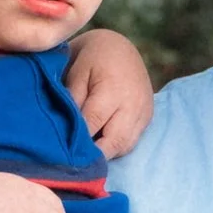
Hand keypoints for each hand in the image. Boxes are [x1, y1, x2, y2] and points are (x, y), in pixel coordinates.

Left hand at [62, 25, 155, 157]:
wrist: (120, 47)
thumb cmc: (91, 59)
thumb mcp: (76, 73)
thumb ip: (72, 101)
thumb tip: (67, 133)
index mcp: (112, 89)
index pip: (93, 123)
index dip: (79, 142)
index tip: (64, 155)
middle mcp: (133, 103)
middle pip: (114, 141)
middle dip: (95, 155)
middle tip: (76, 165)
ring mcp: (143, 112)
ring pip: (124, 146)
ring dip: (106, 154)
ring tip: (88, 157)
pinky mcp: (147, 118)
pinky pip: (132, 142)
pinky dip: (115, 147)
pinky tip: (101, 147)